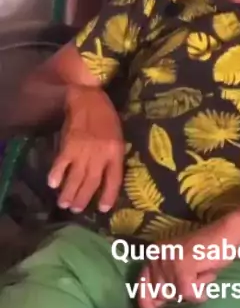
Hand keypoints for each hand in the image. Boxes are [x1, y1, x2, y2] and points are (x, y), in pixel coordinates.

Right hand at [48, 85, 123, 213]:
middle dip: (83, 198)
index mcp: (116, 152)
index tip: (102, 209)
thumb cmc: (106, 115)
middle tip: (76, 210)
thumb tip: (106, 175)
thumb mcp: (118, 136)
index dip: (108, 196)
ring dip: (69, 192)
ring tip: (63, 204)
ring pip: (76, 177)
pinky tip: (52, 184)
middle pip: (92, 182)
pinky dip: (56, 175)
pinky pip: (61, 164)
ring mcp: (84, 150)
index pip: (114, 180)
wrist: (89, 97)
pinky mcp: (69, 144)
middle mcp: (101, 155)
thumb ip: (114, 155)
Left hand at [137, 223, 233, 307]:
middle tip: (194, 278)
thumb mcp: (180, 268)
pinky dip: (199, 294)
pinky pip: (188, 294)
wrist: (225, 234)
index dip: (145, 300)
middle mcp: (158, 256)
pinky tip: (205, 284)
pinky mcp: (182, 267)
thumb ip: (165, 283)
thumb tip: (153, 306)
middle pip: (161, 293)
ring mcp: (169, 261)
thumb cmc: (206, 252)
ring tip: (201, 275)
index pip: (142, 282)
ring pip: (176, 294)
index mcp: (154, 254)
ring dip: (192, 291)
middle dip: (178, 293)